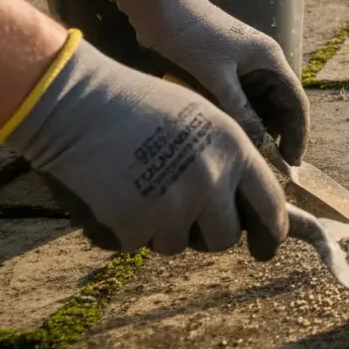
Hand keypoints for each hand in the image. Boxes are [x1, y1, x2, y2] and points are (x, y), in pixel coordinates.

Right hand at [4, 34, 287, 257]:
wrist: (76, 102)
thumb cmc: (138, 105)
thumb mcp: (201, 119)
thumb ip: (227, 159)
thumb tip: (246, 204)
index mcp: (233, 148)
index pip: (270, 203)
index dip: (272, 230)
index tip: (268, 247)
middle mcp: (211, 179)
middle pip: (225, 237)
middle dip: (206, 234)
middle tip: (180, 213)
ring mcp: (174, 204)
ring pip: (178, 244)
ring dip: (161, 229)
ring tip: (138, 187)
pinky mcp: (135, 223)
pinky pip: (138, 244)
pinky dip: (125, 229)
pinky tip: (113, 194)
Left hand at [112, 0, 308, 164]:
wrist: (160, 6)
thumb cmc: (190, 34)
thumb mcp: (215, 76)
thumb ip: (239, 109)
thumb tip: (258, 144)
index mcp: (270, 60)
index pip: (296, 103)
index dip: (298, 134)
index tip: (293, 163)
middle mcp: (263, 65)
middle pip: (280, 108)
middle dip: (276, 135)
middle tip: (265, 165)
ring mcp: (245, 69)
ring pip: (259, 107)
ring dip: (255, 128)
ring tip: (246, 153)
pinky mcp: (226, 72)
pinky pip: (240, 102)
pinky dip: (238, 118)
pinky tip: (229, 135)